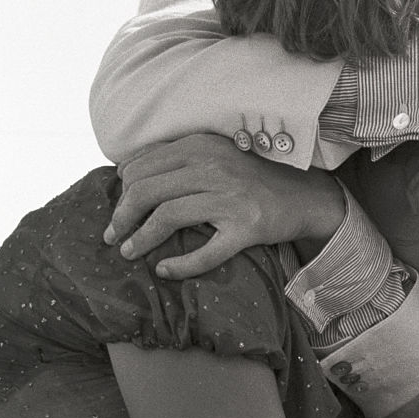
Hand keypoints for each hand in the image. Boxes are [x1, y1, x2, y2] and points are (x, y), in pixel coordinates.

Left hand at [105, 134, 345, 277]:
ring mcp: (230, 199)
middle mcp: (213, 168)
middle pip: (146, 191)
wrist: (305, 196)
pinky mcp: (247, 228)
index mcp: (200, 147)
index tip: (117, 210)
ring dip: (140, 239)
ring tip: (128, 252)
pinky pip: (205, 252)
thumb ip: (177, 158)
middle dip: (121, 217)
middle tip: (112, 235)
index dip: (122, 191)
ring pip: (166, 217)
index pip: (141, 167)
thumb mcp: (215, 154)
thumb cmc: (252, 177)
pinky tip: (164, 270)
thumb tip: (126, 170)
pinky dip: (180, 265)